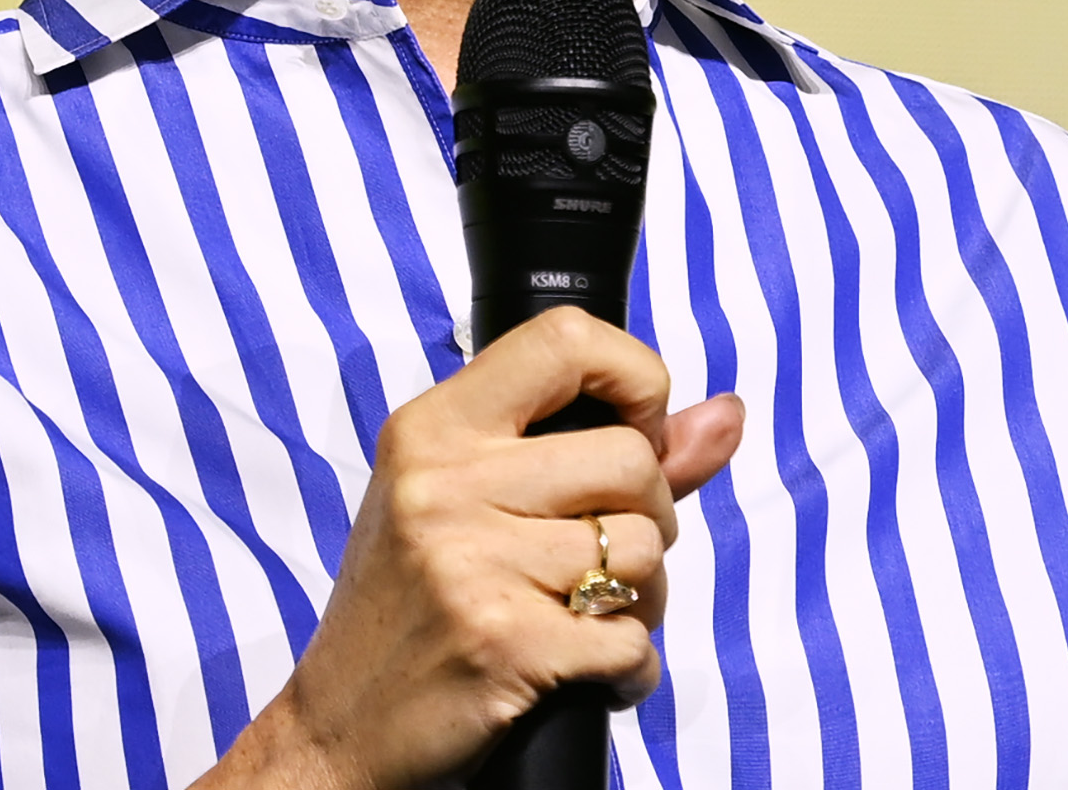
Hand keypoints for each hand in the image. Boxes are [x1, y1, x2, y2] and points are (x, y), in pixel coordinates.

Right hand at [201, 306, 745, 789]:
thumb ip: (607, 450)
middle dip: (652, 517)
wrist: (339, 728)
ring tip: (591, 615)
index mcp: (434, 427)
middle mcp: (445, 483)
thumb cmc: (412, 606)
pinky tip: (589, 672)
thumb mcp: (474, 501)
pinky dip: (630, 668)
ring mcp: (472, 563)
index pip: (567, 339)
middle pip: (631, 461)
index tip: (636, 430)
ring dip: (643, 599)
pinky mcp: (505, 644)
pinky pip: (632, 641)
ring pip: (642, 553)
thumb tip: (727, 414)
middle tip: (607, 554)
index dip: (636, 378)